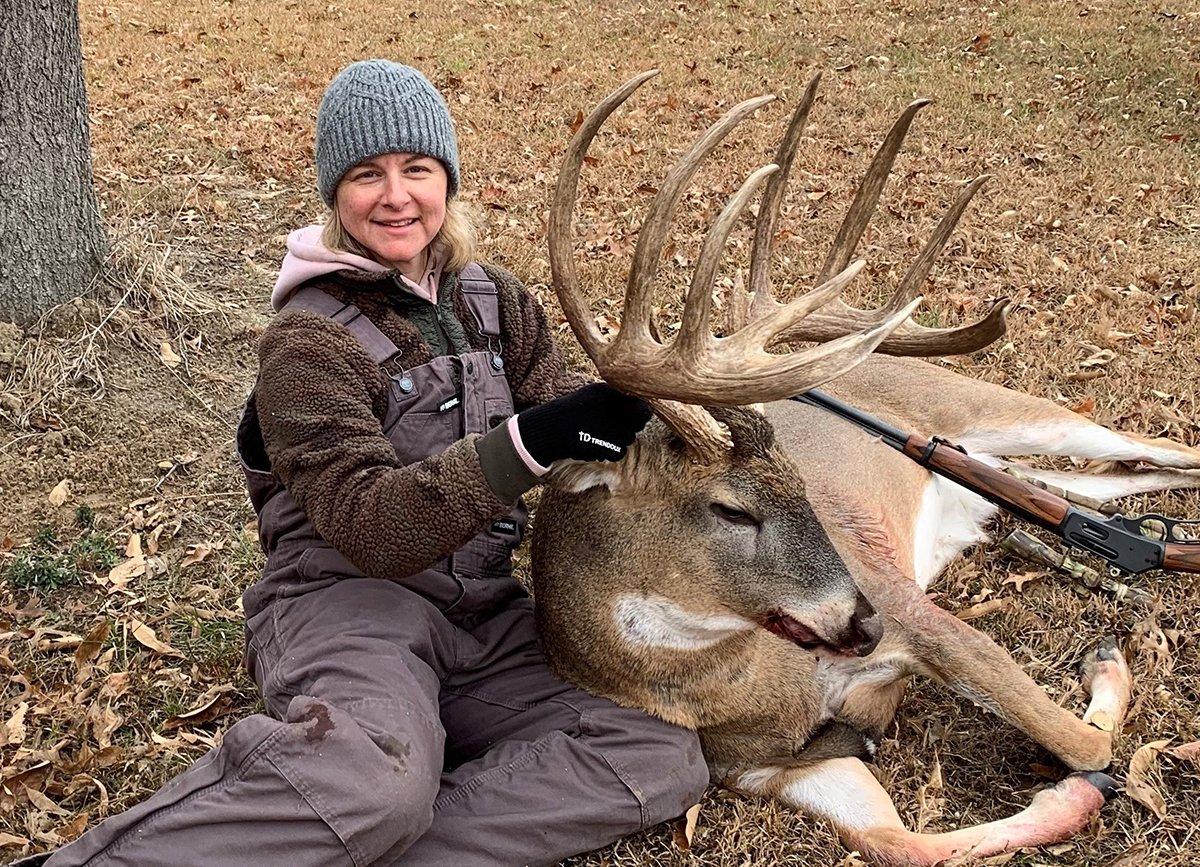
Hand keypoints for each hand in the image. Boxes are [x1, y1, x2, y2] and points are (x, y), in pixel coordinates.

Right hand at [515, 383, 651, 465]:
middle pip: (637, 422)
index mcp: (607, 391)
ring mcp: (609, 426)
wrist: (548, 429)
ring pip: (629, 438)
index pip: (641, 404)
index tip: (631, 418)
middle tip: (608, 428)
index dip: (639, 412)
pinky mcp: (605, 445)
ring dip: (618, 440)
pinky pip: (619, 452)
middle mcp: (611, 406)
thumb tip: (644, 409)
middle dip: (628, 427)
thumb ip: (615, 399)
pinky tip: (595, 446)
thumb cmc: (570, 413)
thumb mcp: (592, 396)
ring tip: (598, 436)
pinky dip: (610, 452)